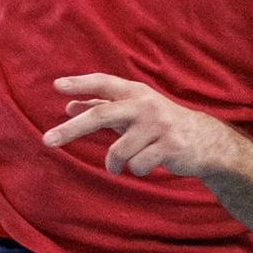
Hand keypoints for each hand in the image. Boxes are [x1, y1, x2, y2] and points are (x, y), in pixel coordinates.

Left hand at [43, 71, 227, 182]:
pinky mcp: (170, 145)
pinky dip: (135, 169)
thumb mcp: (132, 112)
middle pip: (102, 115)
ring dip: (115, 163)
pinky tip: (148, 163)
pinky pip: (137, 165)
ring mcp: (159, 124)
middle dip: (72, 129)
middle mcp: (146, 104)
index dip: (81, 83)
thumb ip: (103, 108)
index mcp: (136, 93)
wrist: (205, 141)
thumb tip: (68, 105)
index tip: (57, 85)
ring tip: (123, 164)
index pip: (105, 83)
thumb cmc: (159, 125)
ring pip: (118, 151)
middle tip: (47, 140)